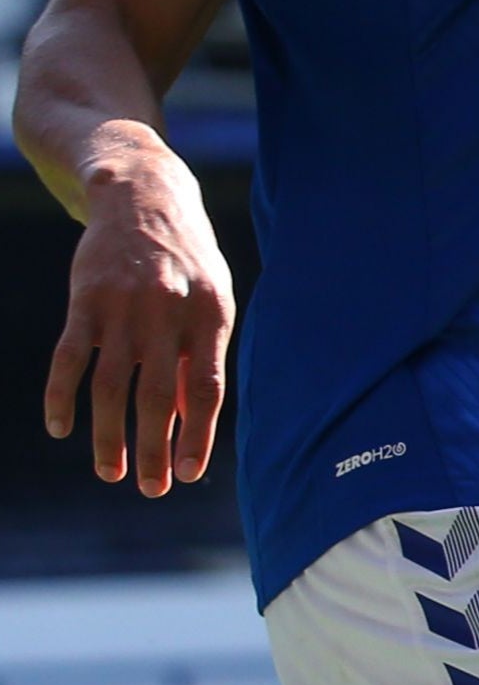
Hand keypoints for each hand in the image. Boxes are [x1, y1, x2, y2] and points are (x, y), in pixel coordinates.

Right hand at [45, 135, 233, 496]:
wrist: (142, 196)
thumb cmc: (187, 262)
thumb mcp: (212, 301)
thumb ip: (200, 358)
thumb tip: (188, 425)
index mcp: (211, 315)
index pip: (207, 389)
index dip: (198, 436)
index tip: (188, 475)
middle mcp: (168, 311)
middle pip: (158, 395)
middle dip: (154, 448)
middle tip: (149, 488)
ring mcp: (122, 305)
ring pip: (110, 385)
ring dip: (108, 434)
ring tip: (111, 472)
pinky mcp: (84, 300)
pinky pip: (69, 358)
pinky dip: (61, 396)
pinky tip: (60, 428)